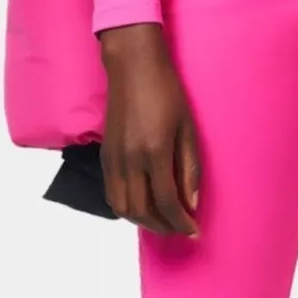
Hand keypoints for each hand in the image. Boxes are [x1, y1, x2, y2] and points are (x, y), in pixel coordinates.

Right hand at [98, 23, 200, 236]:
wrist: (133, 67)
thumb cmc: (166, 91)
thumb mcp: (187, 126)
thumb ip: (189, 166)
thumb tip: (191, 202)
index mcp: (154, 151)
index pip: (167, 202)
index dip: (181, 222)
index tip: (194, 231)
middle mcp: (130, 160)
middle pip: (143, 211)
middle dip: (163, 226)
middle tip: (181, 229)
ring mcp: (113, 159)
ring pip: (124, 208)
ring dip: (143, 221)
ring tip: (163, 221)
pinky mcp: (104, 155)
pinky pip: (112, 194)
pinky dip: (126, 208)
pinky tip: (142, 206)